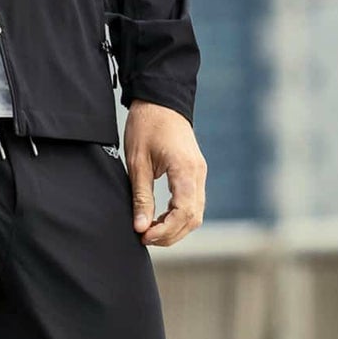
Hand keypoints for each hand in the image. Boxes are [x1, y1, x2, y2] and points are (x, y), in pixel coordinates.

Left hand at [124, 100, 206, 246]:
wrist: (159, 100)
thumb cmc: (146, 126)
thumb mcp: (137, 162)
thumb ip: (141, 196)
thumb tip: (141, 227)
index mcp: (185, 169)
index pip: (184, 212)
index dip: (166, 230)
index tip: (144, 236)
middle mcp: (198, 173)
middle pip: (194, 217)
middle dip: (171, 234)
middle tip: (145, 238)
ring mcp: (200, 173)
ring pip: (196, 213)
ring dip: (175, 228)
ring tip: (150, 232)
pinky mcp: (195, 172)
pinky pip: (193, 203)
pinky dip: (179, 216)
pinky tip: (159, 220)